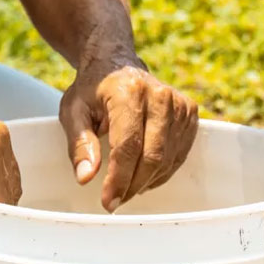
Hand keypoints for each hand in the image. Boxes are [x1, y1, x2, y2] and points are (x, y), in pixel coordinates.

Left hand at [60, 56, 199, 210]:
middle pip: (153, 156)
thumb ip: (80, 145)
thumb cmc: (93, 90)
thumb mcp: (73, 112)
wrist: (115, 61)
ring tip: (126, 185)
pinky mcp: (190, 112)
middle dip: (133, 186)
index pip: (128, 145)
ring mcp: (179, 104)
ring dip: (146, 181)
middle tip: (115, 200)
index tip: (108, 202)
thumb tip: (86, 177)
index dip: (119, 179)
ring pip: (168, 159)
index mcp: (128, 92)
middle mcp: (159, 95)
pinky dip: (162, 172)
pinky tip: (144, 174)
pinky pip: (179, 154)